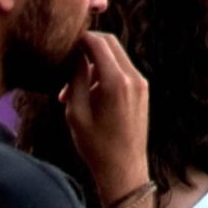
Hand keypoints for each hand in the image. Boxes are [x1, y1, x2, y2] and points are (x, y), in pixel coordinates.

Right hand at [64, 31, 152, 201]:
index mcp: (116, 82)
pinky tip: (89, 94)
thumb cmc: (96, 145)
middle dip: (88, 47)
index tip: (65, 43)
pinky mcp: (142, 90)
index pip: (98, 43)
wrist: (124, 169)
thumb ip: (76, 79)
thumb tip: (76, 54)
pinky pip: (122, 70)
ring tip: (72, 90)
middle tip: (67, 61)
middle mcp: (133, 77)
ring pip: (115, 57)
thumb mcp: (76, 112)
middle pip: (110, 44)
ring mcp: (140, 83)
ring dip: (94, 64)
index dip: (81, 38)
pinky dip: (105, 73)